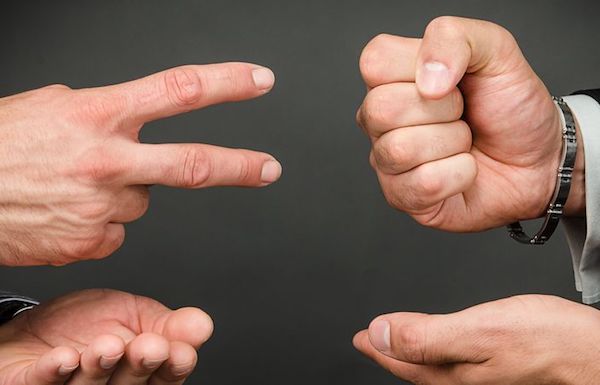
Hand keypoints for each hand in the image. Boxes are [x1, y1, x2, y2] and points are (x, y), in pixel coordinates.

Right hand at [0, 63, 281, 265]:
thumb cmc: (2, 145)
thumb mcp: (55, 106)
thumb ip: (106, 115)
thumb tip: (136, 126)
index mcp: (99, 113)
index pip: (179, 90)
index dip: (227, 83)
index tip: (259, 80)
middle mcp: (107, 160)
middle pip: (192, 164)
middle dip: (239, 167)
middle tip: (270, 168)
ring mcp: (102, 205)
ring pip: (142, 199)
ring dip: (122, 190)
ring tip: (76, 184)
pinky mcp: (92, 242)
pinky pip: (116, 229)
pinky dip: (101, 220)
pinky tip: (68, 211)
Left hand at [0, 289, 211, 384]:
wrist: (31, 322)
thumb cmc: (85, 323)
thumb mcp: (134, 314)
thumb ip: (167, 323)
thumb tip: (203, 324)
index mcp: (140, 370)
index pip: (165, 376)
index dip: (174, 366)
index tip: (181, 350)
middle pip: (132, 384)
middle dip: (142, 364)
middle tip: (150, 346)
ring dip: (101, 366)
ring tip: (107, 345)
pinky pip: (45, 384)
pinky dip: (55, 371)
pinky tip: (66, 357)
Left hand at [354, 295, 599, 384]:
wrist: (597, 356)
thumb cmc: (548, 343)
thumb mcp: (477, 331)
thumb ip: (425, 336)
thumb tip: (379, 334)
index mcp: (454, 373)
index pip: (402, 361)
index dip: (377, 347)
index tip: (359, 337)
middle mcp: (466, 380)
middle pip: (414, 367)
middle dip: (388, 353)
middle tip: (369, 341)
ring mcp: (483, 378)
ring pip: (432, 367)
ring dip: (410, 355)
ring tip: (396, 345)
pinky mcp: (500, 369)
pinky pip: (453, 364)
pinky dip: (436, 353)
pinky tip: (442, 349)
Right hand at [357, 17, 584, 231]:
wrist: (539, 158)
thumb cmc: (511, 107)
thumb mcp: (496, 51)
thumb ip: (455, 37)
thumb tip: (427, 81)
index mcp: (392, 78)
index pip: (374, 62)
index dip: (421, 67)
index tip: (452, 79)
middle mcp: (380, 120)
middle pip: (380, 108)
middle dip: (443, 110)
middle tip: (463, 114)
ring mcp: (387, 160)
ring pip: (400, 149)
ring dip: (453, 143)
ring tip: (464, 142)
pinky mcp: (402, 196)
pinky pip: (424, 184)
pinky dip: (460, 174)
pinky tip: (464, 170)